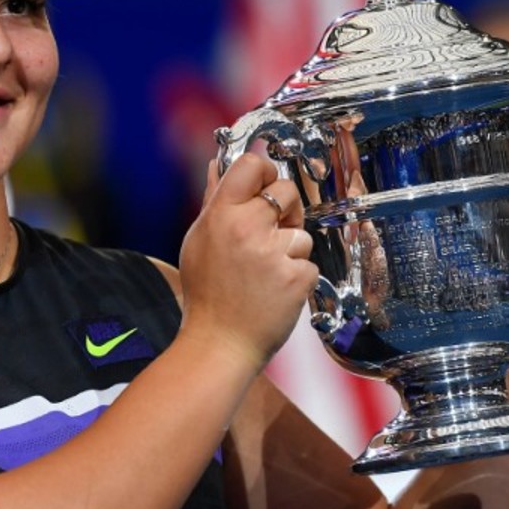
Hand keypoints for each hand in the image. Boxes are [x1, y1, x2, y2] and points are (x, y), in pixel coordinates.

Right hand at [177, 153, 318, 369]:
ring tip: (264, 274)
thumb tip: (217, 165)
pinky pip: (309, 263)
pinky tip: (275, 292)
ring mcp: (274, 253)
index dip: (264, 171)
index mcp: (220, 215)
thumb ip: (213, 200)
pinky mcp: (296, 277)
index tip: (264, 186)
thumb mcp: (199, 241)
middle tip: (268, 236)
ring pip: (300, 232)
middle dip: (285, 210)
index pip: (251, 164)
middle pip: (285, 190)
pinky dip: (298, 277)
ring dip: (290, 250)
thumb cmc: (207, 294)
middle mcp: (246, 228)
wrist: (218, 344)